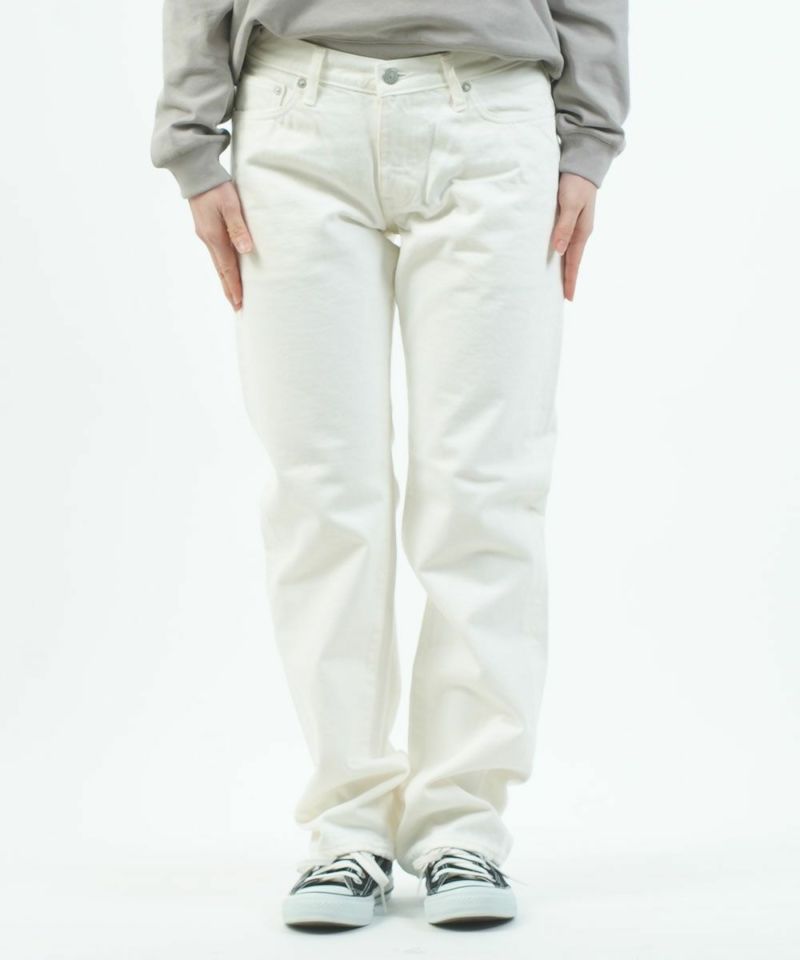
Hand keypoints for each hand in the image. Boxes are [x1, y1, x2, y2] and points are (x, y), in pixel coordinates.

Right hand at [189, 181, 252, 310]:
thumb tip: (245, 251)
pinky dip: (223, 266)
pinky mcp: (206, 229)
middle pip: (221, 271)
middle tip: (238, 307)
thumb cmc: (216, 187)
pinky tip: (227, 270)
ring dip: (226, 280)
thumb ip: (238, 227)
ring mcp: (205, 235)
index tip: (240, 304)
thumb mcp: (230, 205)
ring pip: (218, 263)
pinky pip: (216, 254)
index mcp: (214, 237)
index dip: (234, 287)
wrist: (196, 173)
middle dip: (230, 290)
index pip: (227, 269)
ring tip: (234, 294)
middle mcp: (208, 240)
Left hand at [550, 173, 596, 300]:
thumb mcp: (570, 204)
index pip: (574, 262)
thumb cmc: (576, 182)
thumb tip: (559, 250)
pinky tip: (554, 256)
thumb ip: (564, 226)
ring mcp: (575, 225)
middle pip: (572, 261)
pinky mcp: (568, 217)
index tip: (568, 298)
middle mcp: (580, 231)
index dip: (570, 280)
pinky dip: (560, 252)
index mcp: (582, 231)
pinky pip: (564, 240)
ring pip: (568, 252)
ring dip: (563, 267)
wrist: (583, 161)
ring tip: (556, 282)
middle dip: (567, 279)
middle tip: (561, 297)